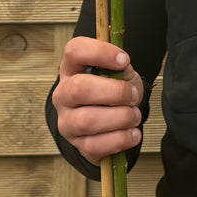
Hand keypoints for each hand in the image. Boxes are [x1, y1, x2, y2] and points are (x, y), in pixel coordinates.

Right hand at [52, 36, 144, 162]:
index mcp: (71, 69)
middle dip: (115, 92)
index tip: (124, 60)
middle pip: (79, 88)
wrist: (110, 124)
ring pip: (87, 121)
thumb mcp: (120, 74)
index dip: (100, 52)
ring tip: (133, 116)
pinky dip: (121, 139)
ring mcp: (67, 122)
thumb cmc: (113, 94)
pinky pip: (96, 145)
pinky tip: (132, 133)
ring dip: (121, 118)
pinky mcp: (78, 144)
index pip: (74, 51)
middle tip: (132, 96)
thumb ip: (121, 68)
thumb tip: (123, 66)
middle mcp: (63, 94)